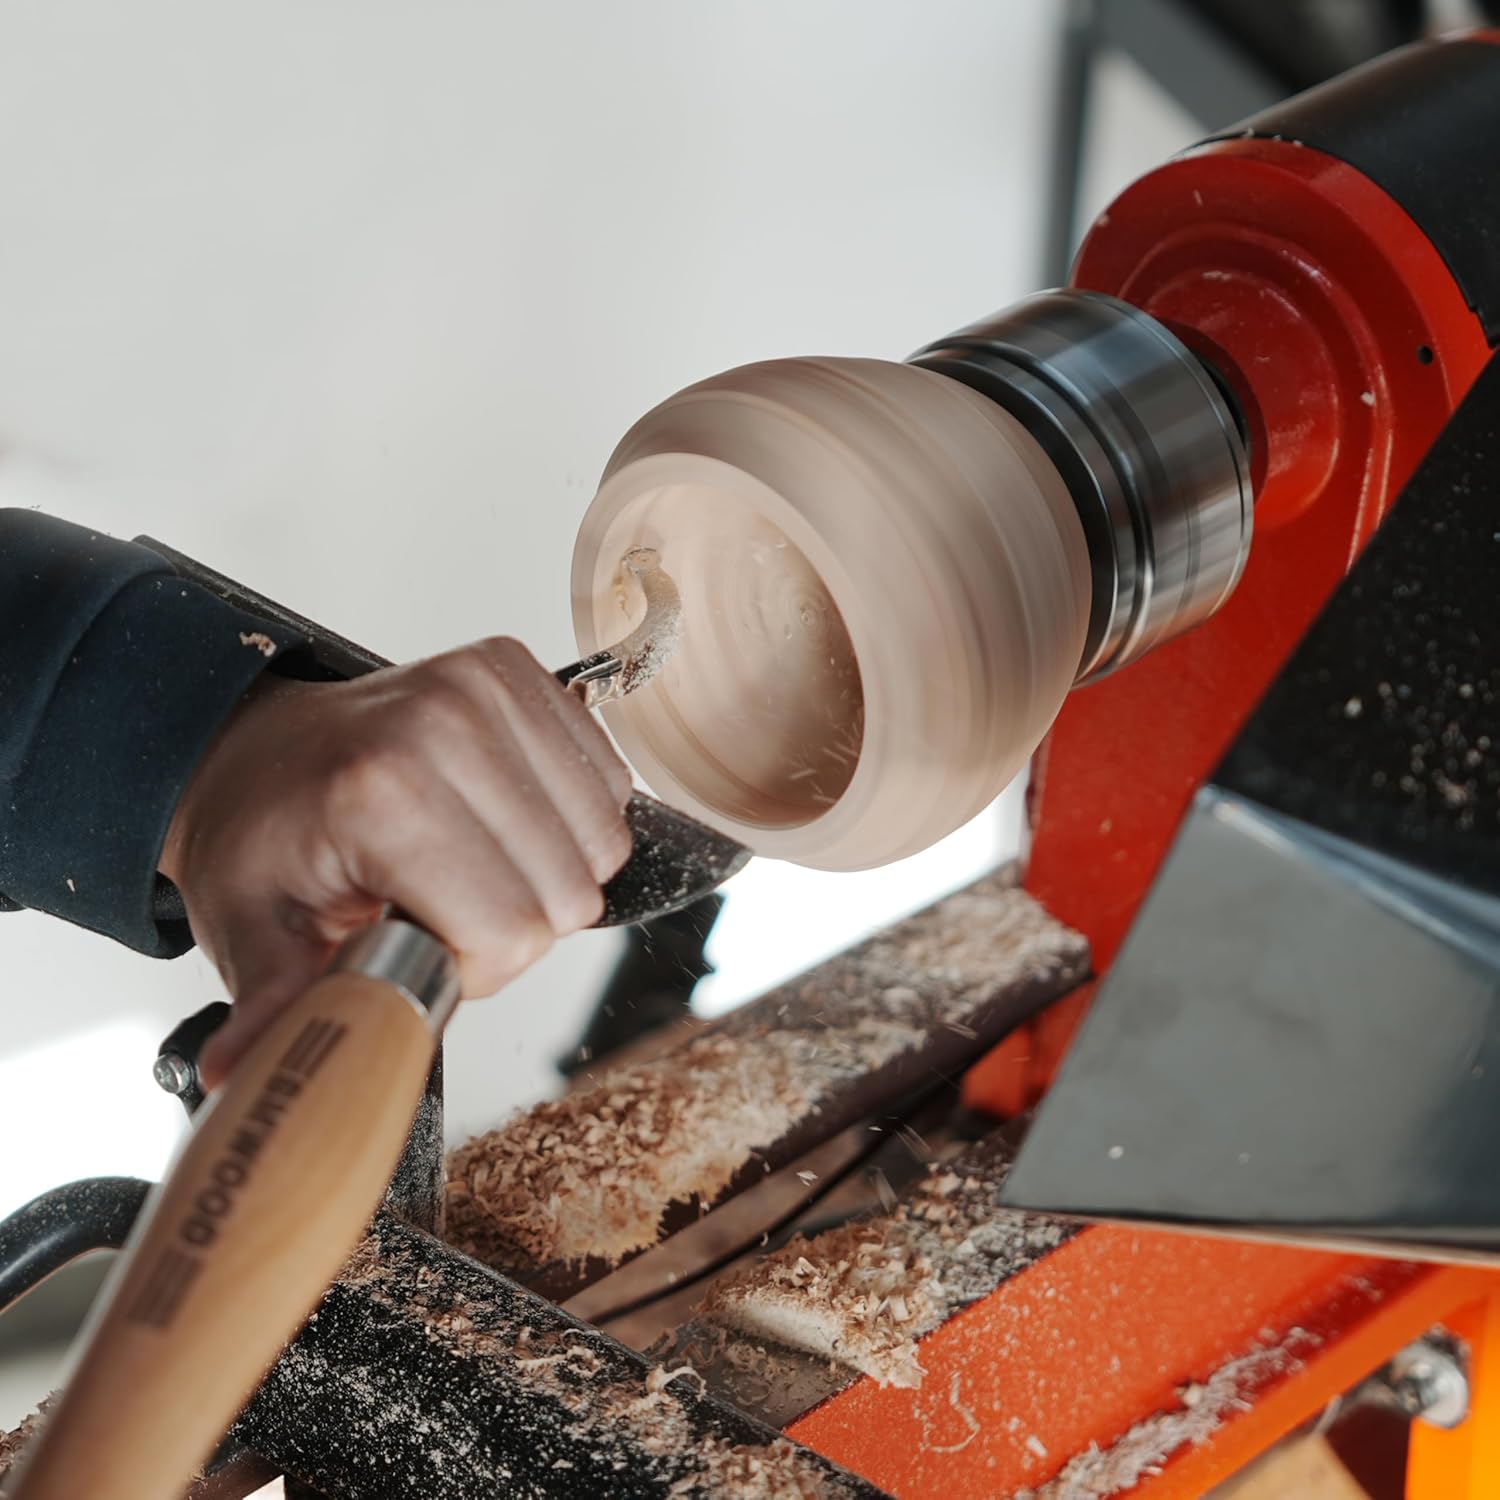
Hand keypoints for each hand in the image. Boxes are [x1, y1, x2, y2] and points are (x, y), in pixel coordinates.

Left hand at [159, 638, 632, 1088]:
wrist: (260, 748)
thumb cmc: (265, 836)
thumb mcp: (253, 932)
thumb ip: (277, 1005)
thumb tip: (240, 1074)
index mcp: (382, 792)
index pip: (512, 929)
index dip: (476, 968)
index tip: (421, 948)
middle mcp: (445, 722)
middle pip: (567, 892)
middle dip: (515, 926)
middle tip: (442, 906)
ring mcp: (487, 686)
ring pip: (602, 841)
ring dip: (549, 875)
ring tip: (472, 864)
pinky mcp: (518, 670)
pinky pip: (610, 784)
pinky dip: (571, 822)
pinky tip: (505, 822)